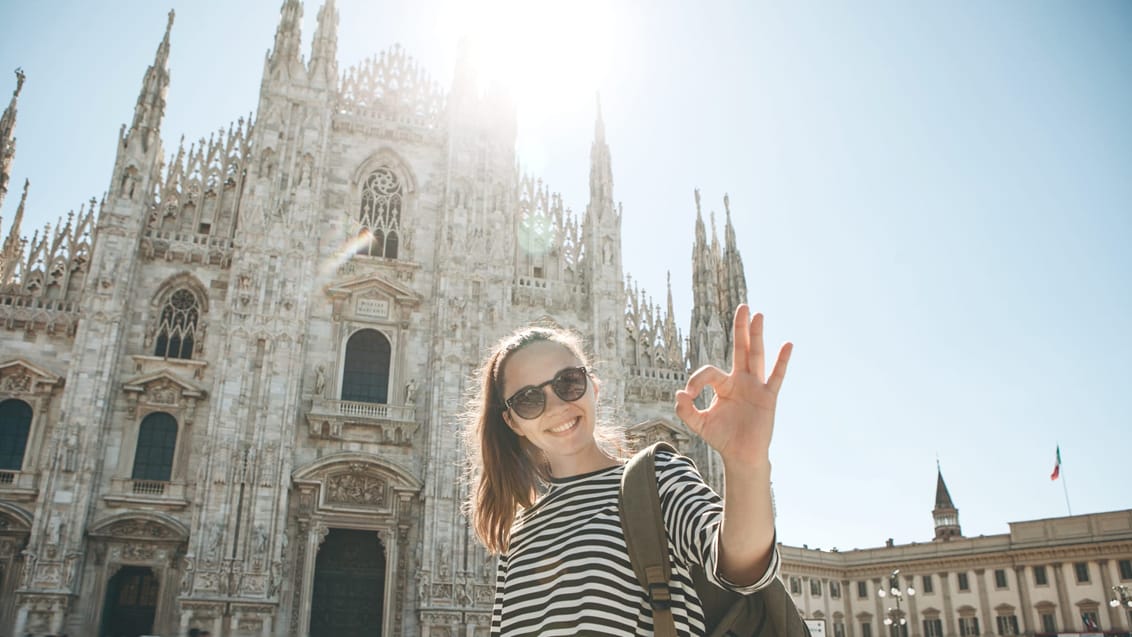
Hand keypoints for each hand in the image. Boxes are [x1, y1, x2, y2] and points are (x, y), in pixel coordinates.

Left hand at [675, 305, 792, 467]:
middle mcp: (741, 381)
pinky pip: (775, 376)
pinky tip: (787, 345)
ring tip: (758, 315)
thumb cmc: (722, 437)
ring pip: (756, 356)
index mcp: (724, 385)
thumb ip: (686, 410)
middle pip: (740, 349)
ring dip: (756, 335)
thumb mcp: (699, 423)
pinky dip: (782, 361)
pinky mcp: (768, 397)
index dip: (696, 381)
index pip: (709, 371)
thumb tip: (679, 394)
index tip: (688, 395)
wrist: (741, 455)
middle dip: (740, 328)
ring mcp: (756, 387)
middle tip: (742, 306)